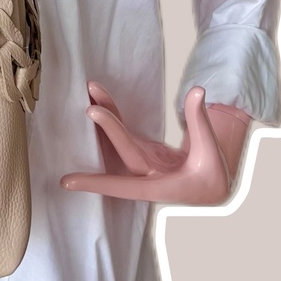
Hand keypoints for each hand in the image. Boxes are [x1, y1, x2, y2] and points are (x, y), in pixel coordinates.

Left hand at [60, 82, 235, 205]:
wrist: (211, 190)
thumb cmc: (211, 177)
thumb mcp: (210, 153)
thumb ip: (201, 121)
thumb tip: (198, 91)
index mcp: (160, 187)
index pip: (126, 183)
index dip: (97, 182)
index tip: (68, 181)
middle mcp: (145, 175)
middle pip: (122, 150)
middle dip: (107, 128)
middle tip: (90, 107)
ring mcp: (142, 162)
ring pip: (118, 138)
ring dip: (106, 114)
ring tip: (92, 90)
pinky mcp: (142, 152)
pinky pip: (123, 132)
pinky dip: (113, 116)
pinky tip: (100, 99)